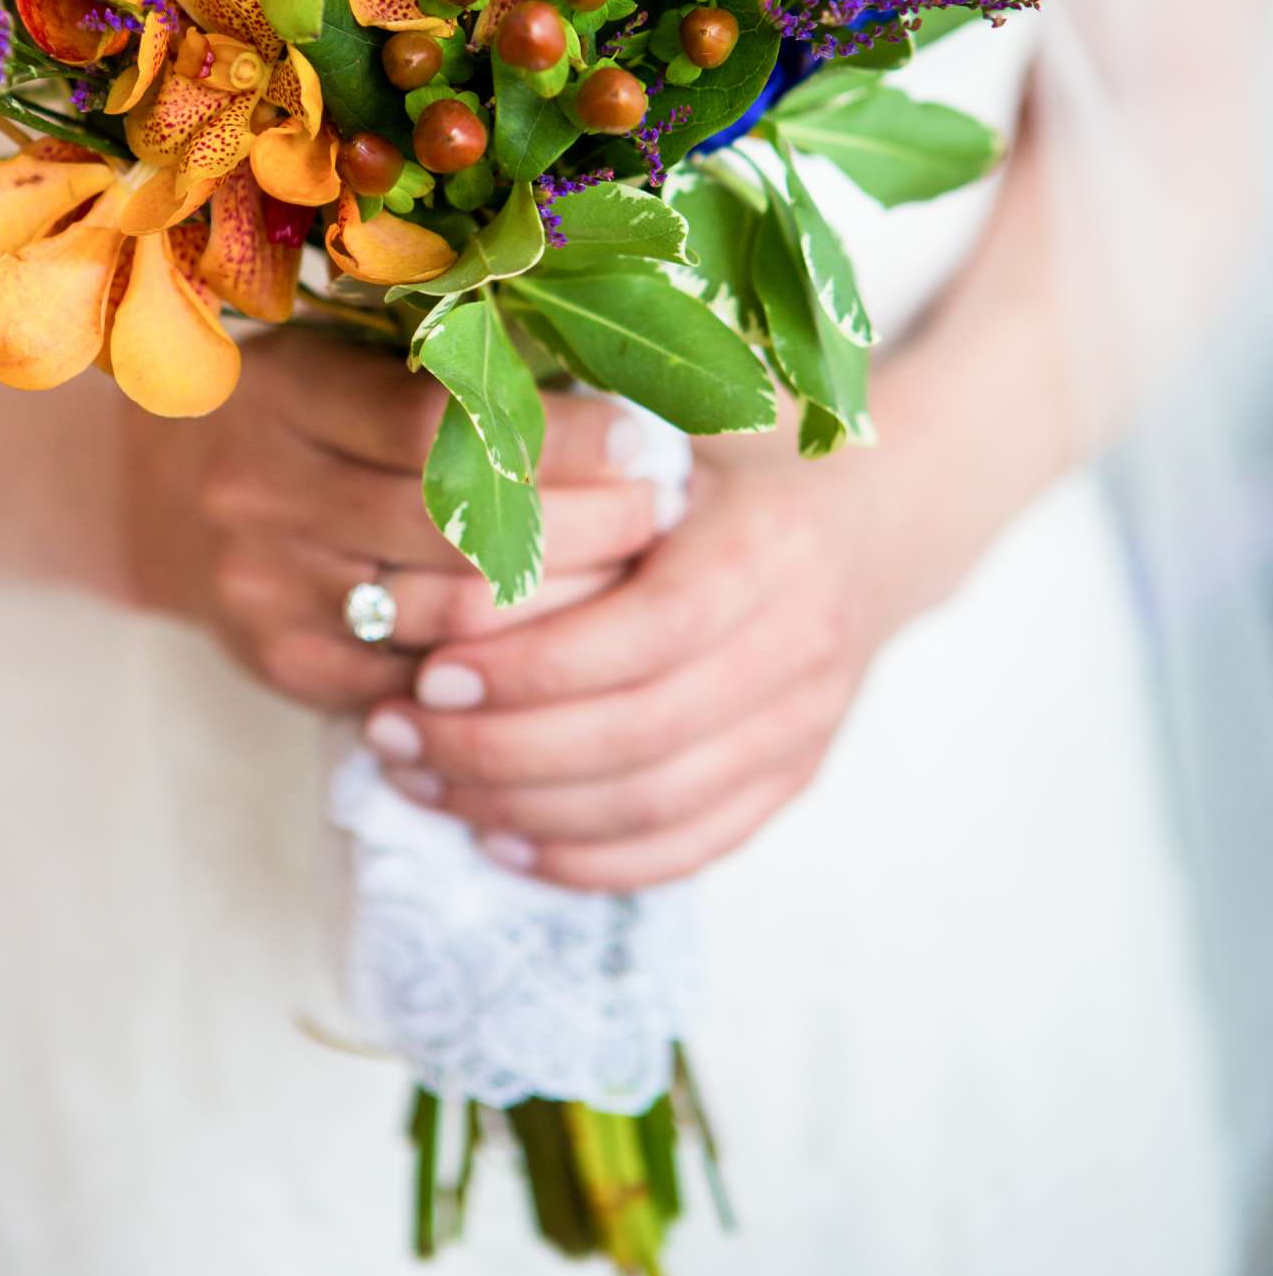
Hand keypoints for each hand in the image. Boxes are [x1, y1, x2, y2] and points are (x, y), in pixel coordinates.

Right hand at [126, 327, 672, 713]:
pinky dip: (497, 671)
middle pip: (448, 524)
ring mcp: (262, 585)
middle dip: (580, 522)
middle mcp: (258, 488)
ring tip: (638, 577)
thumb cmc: (305, 407)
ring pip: (442, 616)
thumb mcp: (352, 355)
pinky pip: (411, 681)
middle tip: (662, 513)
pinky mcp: (278, 661)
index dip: (555, 436)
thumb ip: (457, 365)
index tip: (645, 441)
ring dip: (561, 603)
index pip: (438, 420)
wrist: (162, 493)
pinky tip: (568, 649)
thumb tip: (622, 387)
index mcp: (286, 390)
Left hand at [359, 431, 942, 890]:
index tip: (429, 672)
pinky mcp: (794, 776)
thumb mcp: (685, 415)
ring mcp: (804, 722)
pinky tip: (501, 842)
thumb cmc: (744, 453)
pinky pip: (691, 846)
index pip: (644, 633)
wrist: (881, 514)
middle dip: (500, 751)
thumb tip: (463, 436)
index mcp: (765, 546)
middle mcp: (799, 643)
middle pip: (641, 735)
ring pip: (658, 805)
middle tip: (393, 738)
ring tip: (422, 787)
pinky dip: (592, 860)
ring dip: (525, 811)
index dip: (531, 665)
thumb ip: (590, 437)